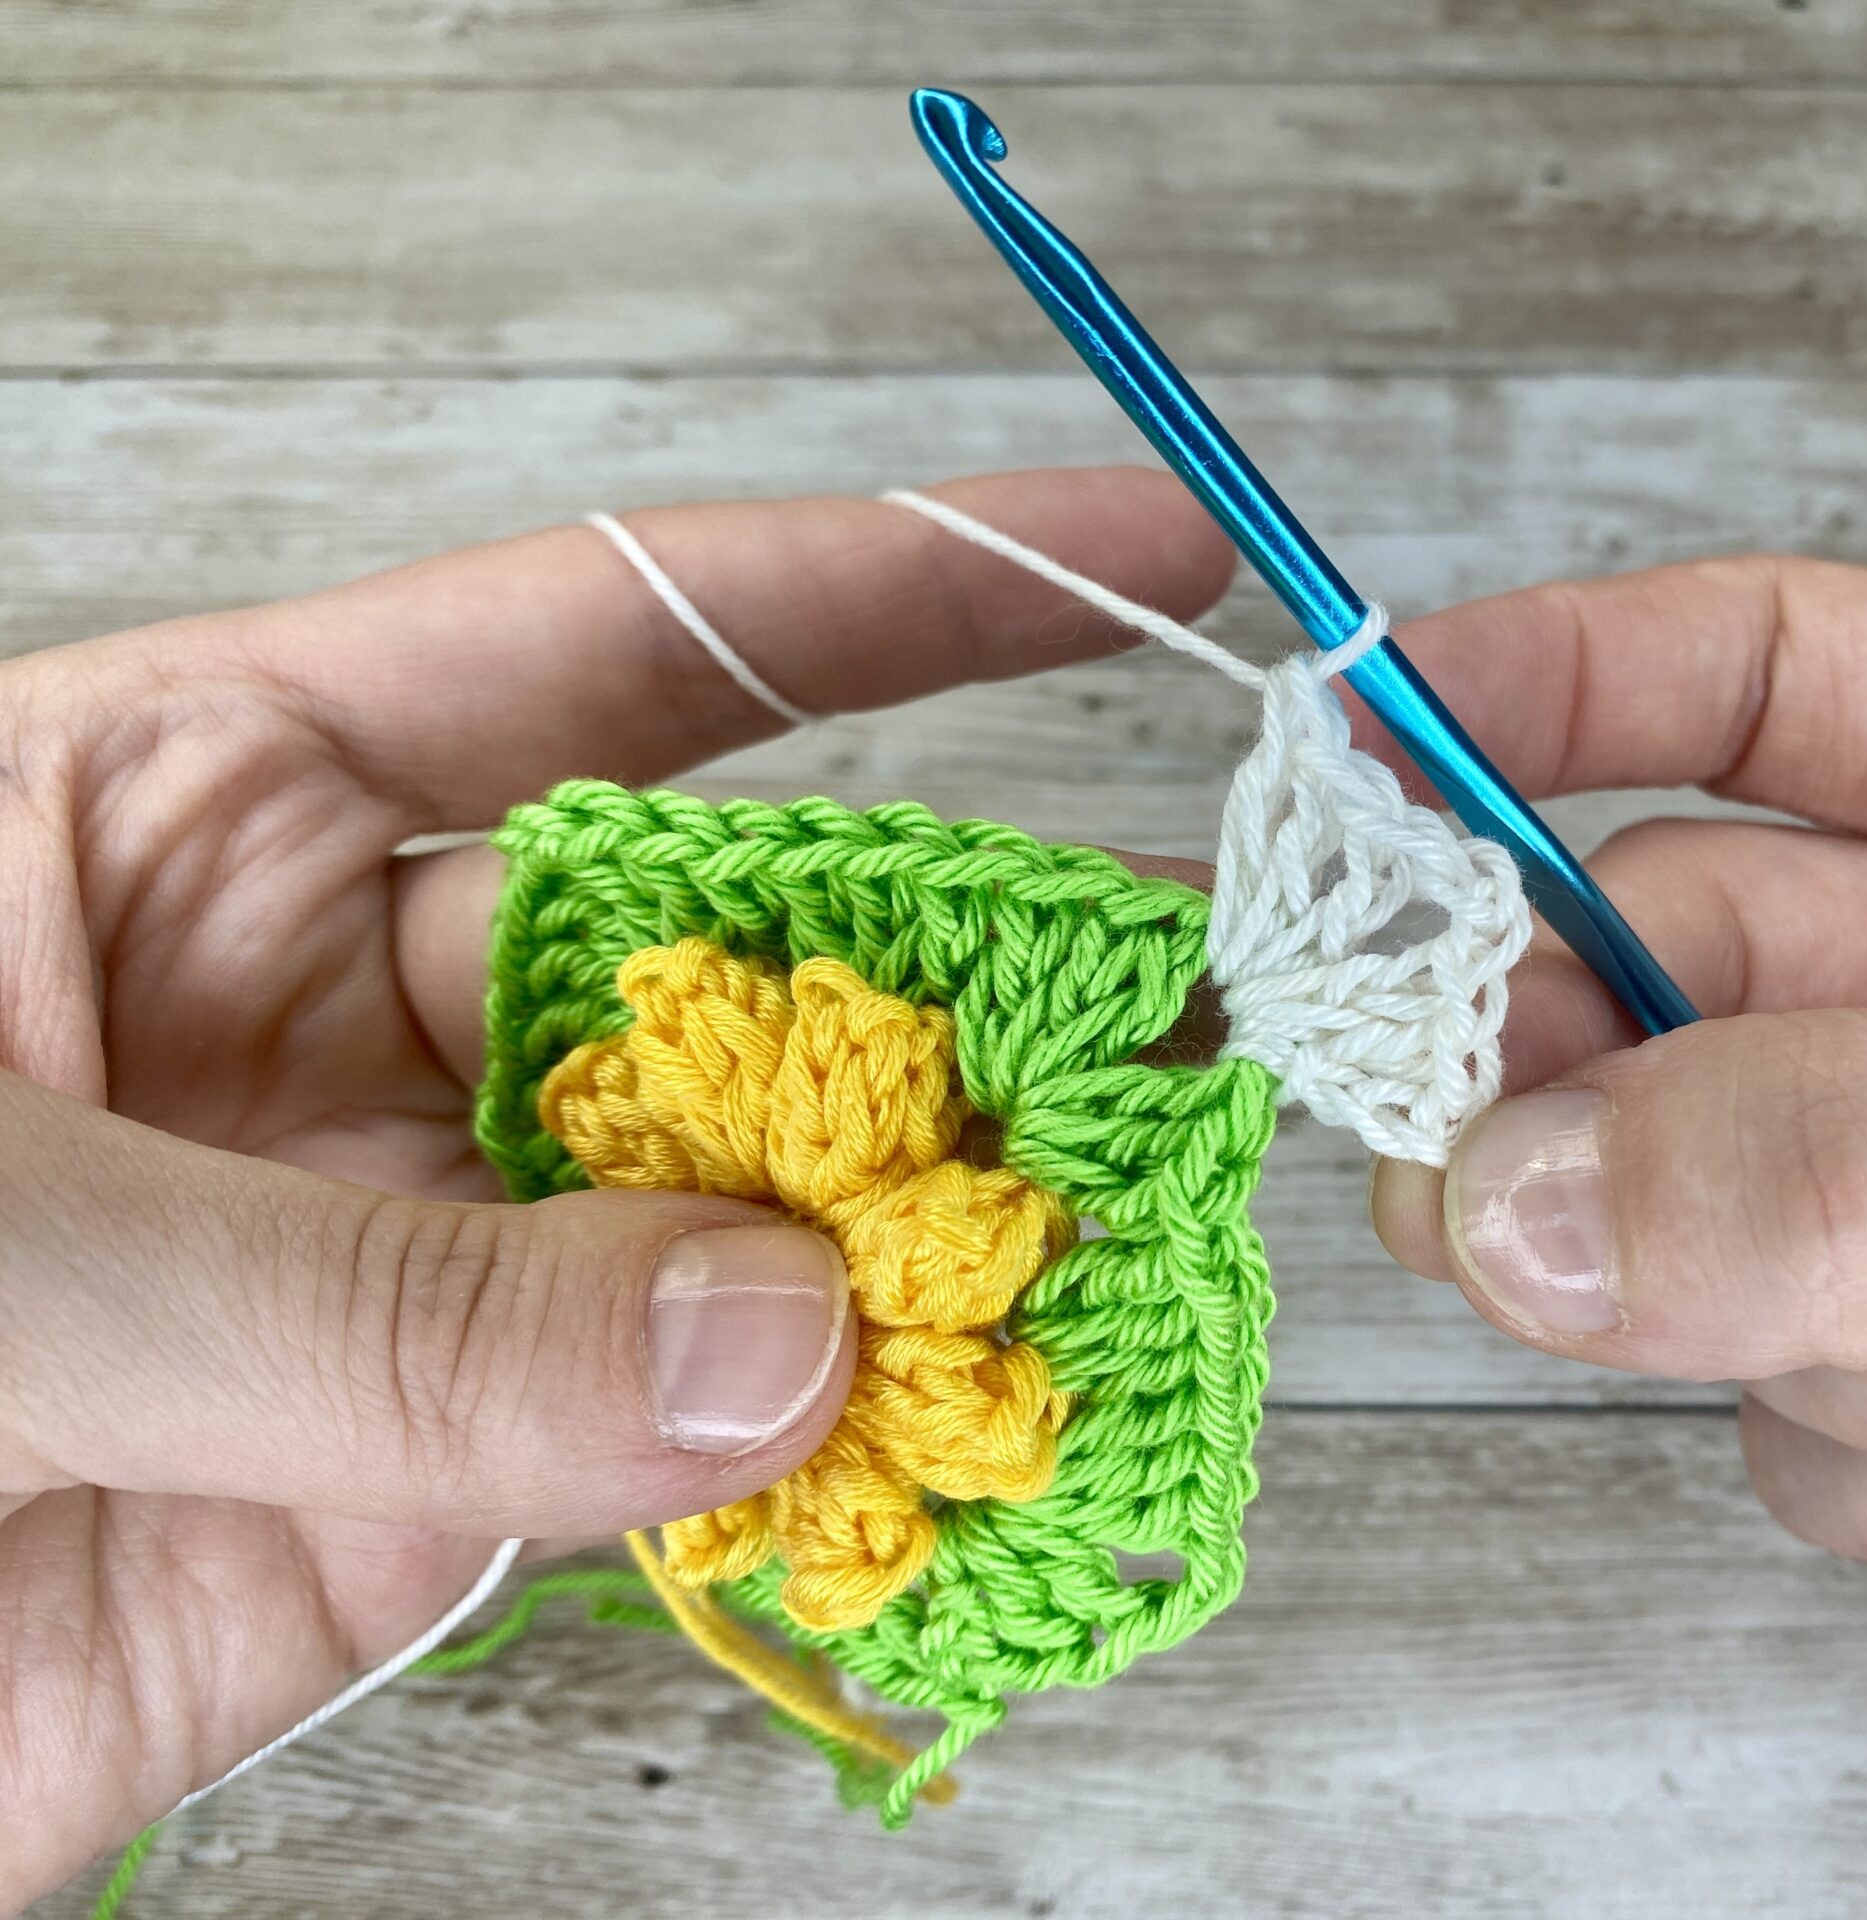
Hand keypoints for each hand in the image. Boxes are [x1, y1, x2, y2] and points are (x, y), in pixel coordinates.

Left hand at [0, 469, 1231, 1904]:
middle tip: (1196, 995)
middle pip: (727, 953)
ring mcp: (398, 1254)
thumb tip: (779, 1337)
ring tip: (1142, 1216)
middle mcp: (330, 1012)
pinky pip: (682, 1449)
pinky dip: (838, 1452)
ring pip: (736, 1212)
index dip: (877, 590)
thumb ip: (363, 1298)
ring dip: (932, 1224)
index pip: (598, 648)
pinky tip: (979, 1426)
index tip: (1125, 558)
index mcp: (189, 809)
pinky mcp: (419, 1494)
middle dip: (963, 966)